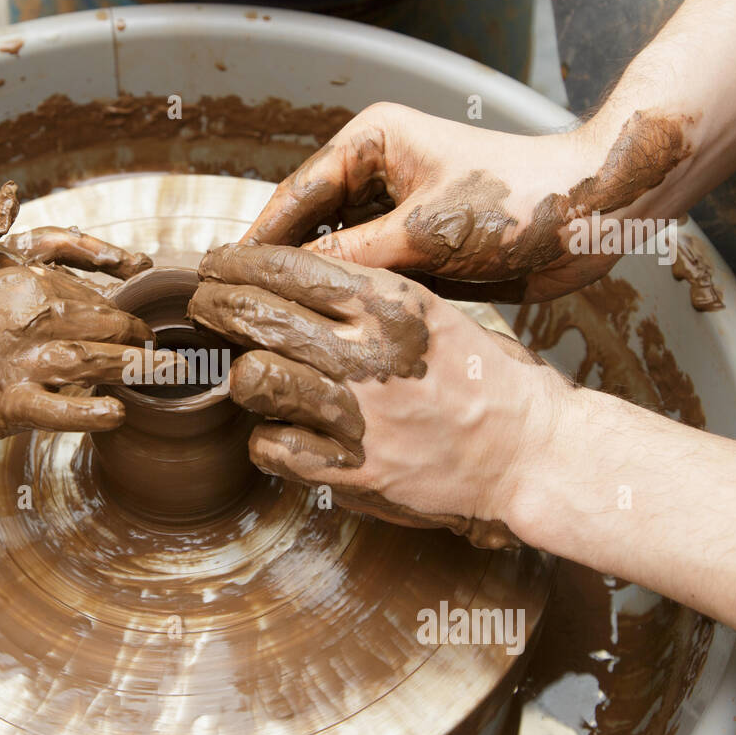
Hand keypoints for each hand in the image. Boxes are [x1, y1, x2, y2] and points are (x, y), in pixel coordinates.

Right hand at [0, 264, 178, 439]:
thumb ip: (45, 297)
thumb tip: (94, 309)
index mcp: (33, 284)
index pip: (95, 299)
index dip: (125, 314)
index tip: (140, 327)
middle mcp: (35, 318)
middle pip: (107, 325)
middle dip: (140, 340)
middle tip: (165, 353)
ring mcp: (25, 362)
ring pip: (97, 361)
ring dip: (139, 368)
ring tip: (168, 374)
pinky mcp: (12, 404)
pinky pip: (64, 411)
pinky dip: (96, 413)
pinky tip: (119, 413)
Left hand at [188, 243, 572, 548]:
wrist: (530, 454)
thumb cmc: (483, 380)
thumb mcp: (433, 314)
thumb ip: (364, 300)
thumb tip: (288, 284)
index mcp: (391, 303)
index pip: (286, 267)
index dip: (236, 264)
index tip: (216, 265)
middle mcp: (369, 353)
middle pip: (252, 315)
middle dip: (215, 307)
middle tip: (205, 308)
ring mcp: (357, 415)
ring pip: (251, 378)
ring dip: (242, 374)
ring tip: (248, 373)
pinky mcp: (351, 471)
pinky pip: (270, 446)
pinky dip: (266, 438)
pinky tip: (280, 430)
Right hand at [243, 102, 690, 302]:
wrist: (596, 213)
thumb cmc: (518, 200)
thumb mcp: (424, 231)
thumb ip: (354, 258)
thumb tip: (288, 287)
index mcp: (372, 144)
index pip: (294, 196)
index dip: (255, 240)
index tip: (217, 278)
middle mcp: (380, 173)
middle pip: (309, 226)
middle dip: (277, 269)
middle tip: (235, 312)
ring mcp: (401, 211)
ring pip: (339, 256)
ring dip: (314, 290)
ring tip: (271, 331)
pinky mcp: (423, 246)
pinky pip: (372, 275)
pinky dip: (352, 301)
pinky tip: (326, 335)